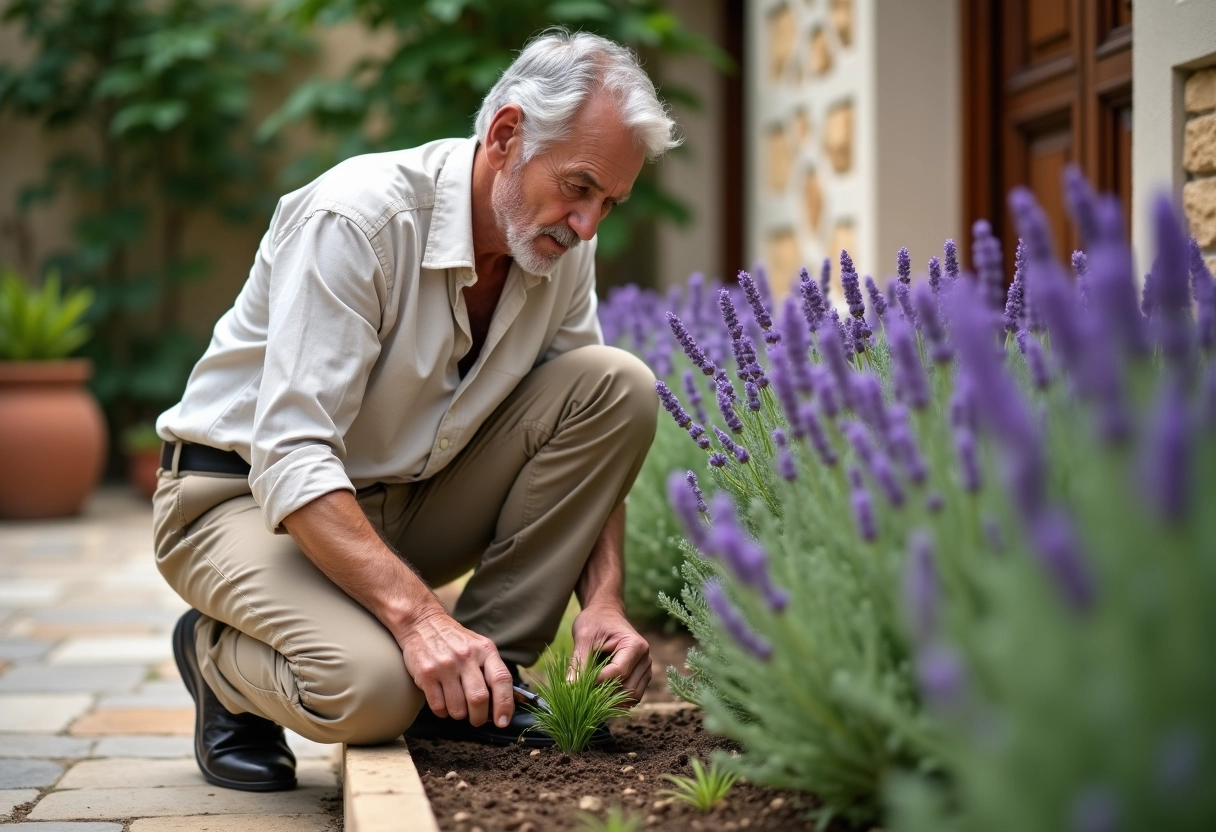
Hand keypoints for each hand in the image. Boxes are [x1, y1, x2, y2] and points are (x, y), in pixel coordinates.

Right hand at [397, 609, 514, 727]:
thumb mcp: (479, 646)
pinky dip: (442, 712)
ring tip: (457, 707)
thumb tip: (503, 703)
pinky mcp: (426, 674)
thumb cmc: (455, 640)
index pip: (501, 680)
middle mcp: (466, 657)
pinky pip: (438, 706)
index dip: (505, 704)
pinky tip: (443, 703)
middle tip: (476, 720)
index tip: (502, 722)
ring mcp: (445, 665)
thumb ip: (491, 669)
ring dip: (459, 715)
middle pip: (479, 699)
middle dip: (479, 717)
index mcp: (485, 650)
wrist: (422, 623)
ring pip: (457, 708)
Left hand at [570, 602, 650, 704]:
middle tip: (583, 693)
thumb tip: (570, 686)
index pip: (618, 672)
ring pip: (632, 696)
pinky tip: (600, 694)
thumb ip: (579, 661)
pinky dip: (617, 699)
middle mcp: (645, 659)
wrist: (605, 614)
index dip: (598, 681)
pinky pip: (632, 695)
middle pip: (628, 688)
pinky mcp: (641, 677)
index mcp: (635, 646)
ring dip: (612, 700)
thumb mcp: (584, 637)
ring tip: (591, 695)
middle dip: (605, 694)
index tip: (578, 684)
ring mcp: (645, 669)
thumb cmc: (595, 621)